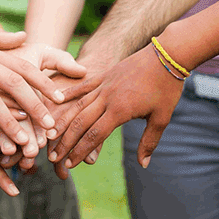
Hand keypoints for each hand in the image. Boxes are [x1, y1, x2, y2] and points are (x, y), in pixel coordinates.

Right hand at [49, 44, 183, 168]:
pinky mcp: (103, 75)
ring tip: (50, 136)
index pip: (95, 135)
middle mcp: (107, 97)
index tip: (70, 165)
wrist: (167, 54)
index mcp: (121, 110)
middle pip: (80, 123)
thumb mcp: (162, 118)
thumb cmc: (167, 87)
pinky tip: (56, 103)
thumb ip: (149, 142)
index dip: (81, 151)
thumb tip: (143, 164)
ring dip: (63, 122)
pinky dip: (68, 95)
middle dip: (65, 142)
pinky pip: (82, 87)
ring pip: (77, 106)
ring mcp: (103, 84)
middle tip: (52, 158)